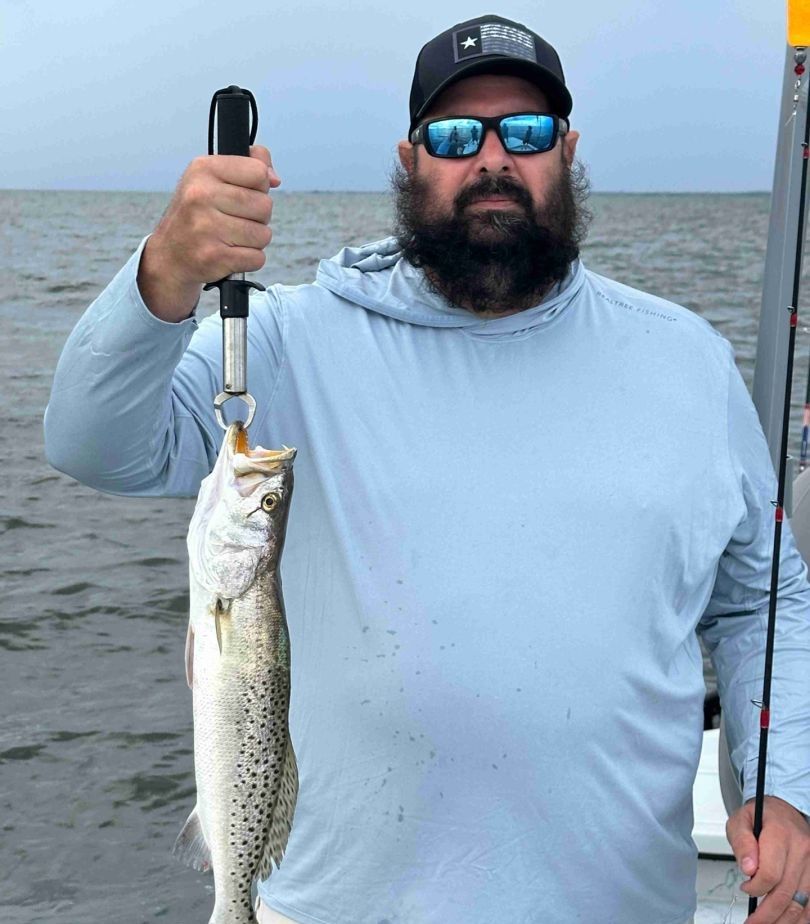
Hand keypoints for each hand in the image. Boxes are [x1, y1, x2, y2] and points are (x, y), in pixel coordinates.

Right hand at [137, 145, 279, 320]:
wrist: (169, 256)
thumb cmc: (197, 214)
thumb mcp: (212, 178)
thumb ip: (248, 165)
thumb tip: (274, 178)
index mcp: (203, 170)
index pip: (258, 172)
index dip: (259, 187)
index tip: (242, 194)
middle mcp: (201, 196)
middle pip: (265, 205)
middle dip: (258, 217)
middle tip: (235, 220)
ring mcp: (206, 228)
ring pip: (264, 235)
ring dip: (254, 240)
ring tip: (231, 238)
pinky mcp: (214, 257)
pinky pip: (257, 258)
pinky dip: (250, 259)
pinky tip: (230, 254)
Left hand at [726, 795, 809, 922]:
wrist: (783, 811)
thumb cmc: (761, 817)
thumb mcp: (740, 820)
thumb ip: (741, 842)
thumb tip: (748, 868)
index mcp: (781, 834)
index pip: (770, 873)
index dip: (755, 888)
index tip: (745, 889)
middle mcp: (802, 850)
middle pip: (786, 892)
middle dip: (767, 914)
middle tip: (753, 922)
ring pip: (801, 903)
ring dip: (784, 920)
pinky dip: (800, 917)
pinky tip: (786, 921)